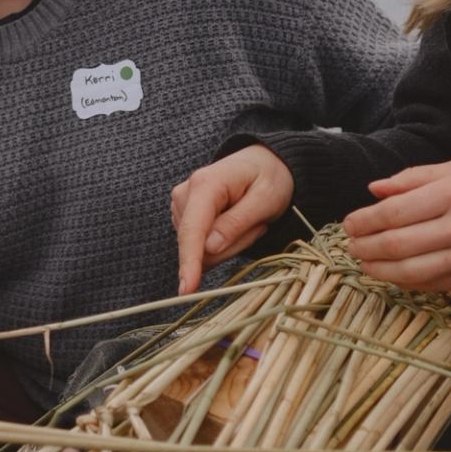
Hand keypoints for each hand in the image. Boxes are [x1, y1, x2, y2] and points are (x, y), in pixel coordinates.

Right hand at [170, 145, 295, 294]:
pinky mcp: (184, 217)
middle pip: (199, 245)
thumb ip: (237, 222)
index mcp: (205, 184)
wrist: (263, 162)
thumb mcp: (265, 198)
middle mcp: (185, 193)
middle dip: (231, 246)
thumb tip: (209, 247)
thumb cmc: (268, 177)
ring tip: (248, 220)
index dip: (189, 261)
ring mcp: (182, 206)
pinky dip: (223, 243)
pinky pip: (202, 248)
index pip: (192, 230)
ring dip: (229, 244)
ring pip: (201, 250)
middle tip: (256, 224)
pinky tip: (236, 223)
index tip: (186, 288)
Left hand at [344, 159, 450, 290]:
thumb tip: (373, 190)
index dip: (364, 221)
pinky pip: (432, 285)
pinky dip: (406, 282)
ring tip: (365, 263)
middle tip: (351, 246)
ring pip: (412, 272)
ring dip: (380, 270)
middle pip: (398, 244)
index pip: (394, 212)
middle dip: (366, 248)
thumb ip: (413, 178)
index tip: (350, 223)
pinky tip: (392, 274)